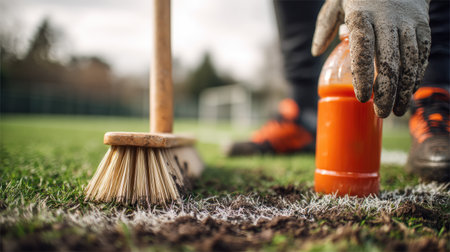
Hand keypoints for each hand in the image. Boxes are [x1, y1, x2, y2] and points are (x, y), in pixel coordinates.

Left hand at [312, 0, 430, 117]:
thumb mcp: (337, 2)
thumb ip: (325, 26)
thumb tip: (316, 52)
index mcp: (361, 16)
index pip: (362, 49)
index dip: (363, 75)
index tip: (362, 98)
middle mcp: (387, 20)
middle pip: (388, 61)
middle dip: (386, 91)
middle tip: (380, 113)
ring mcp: (407, 23)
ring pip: (408, 61)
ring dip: (404, 89)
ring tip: (396, 111)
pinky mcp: (422, 25)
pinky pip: (420, 55)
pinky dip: (416, 76)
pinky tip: (408, 93)